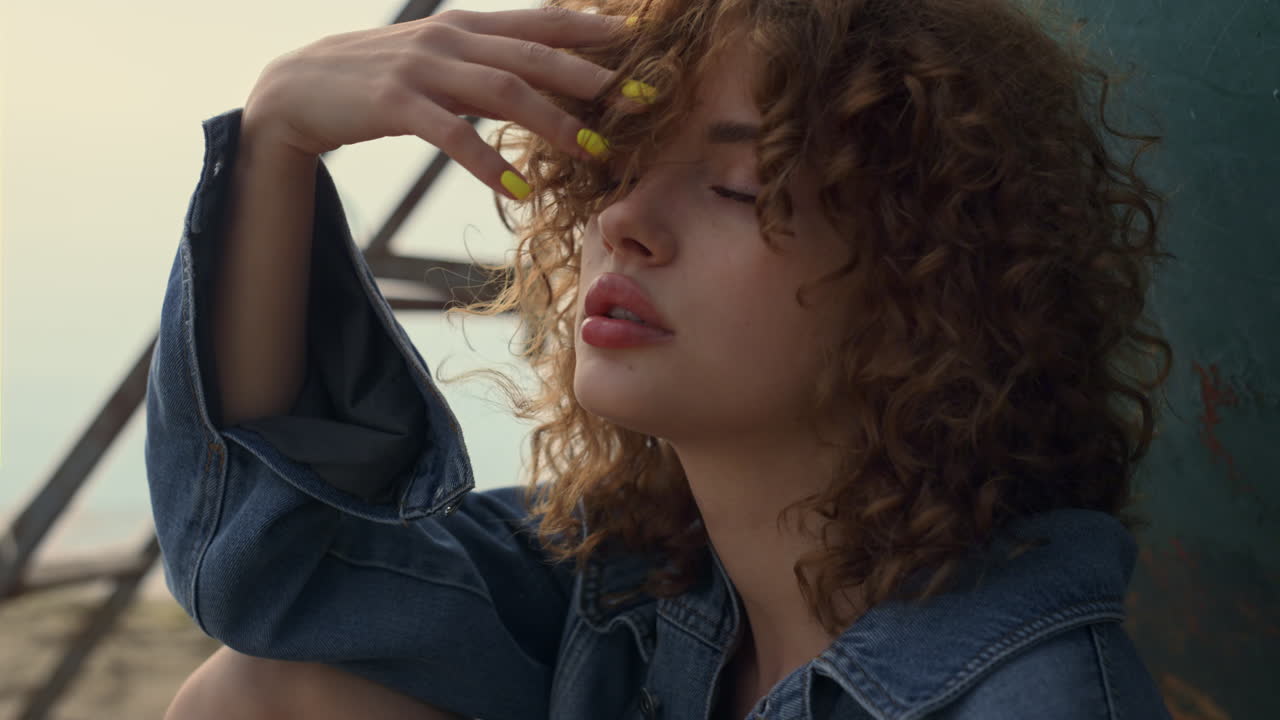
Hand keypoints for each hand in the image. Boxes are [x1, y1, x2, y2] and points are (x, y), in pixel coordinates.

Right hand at [241, 7, 630, 197]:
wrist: (297, 88)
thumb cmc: (378, 78)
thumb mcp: (437, 57)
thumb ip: (485, 59)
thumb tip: (541, 70)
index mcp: (467, 25)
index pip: (540, 20)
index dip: (590, 27)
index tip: (640, 38)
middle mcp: (451, 38)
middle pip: (533, 54)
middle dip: (590, 76)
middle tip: (639, 99)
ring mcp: (423, 68)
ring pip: (503, 90)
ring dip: (552, 122)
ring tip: (592, 150)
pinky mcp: (396, 103)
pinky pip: (453, 135)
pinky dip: (489, 163)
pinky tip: (517, 190)